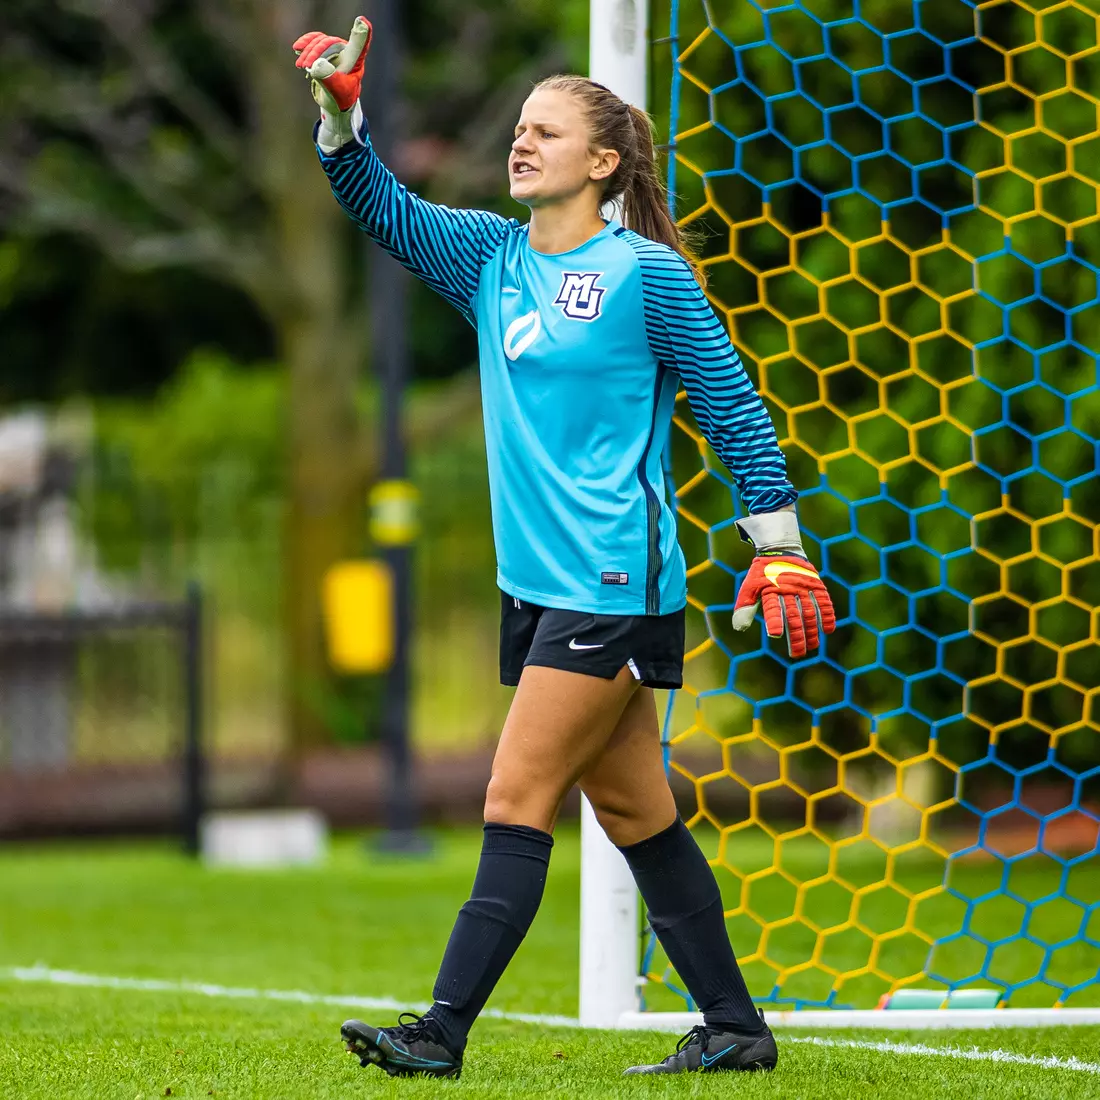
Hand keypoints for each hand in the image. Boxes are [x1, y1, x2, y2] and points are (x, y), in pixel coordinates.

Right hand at [293, 17, 372, 147]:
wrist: (335, 103)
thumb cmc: (341, 99)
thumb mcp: (336, 92)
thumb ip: (328, 79)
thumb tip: (316, 65)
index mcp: (355, 63)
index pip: (359, 47)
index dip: (361, 35)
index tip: (362, 22)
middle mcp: (347, 52)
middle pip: (330, 43)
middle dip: (315, 53)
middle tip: (305, 67)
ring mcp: (336, 50)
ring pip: (320, 42)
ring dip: (308, 52)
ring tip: (300, 66)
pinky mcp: (325, 50)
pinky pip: (314, 40)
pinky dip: (305, 43)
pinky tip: (297, 48)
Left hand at [730, 507, 835, 658]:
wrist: (780, 549)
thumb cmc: (762, 573)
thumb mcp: (750, 587)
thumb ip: (745, 607)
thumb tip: (739, 628)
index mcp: (770, 589)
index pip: (772, 608)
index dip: (774, 621)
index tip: (775, 635)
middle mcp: (788, 588)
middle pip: (793, 615)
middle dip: (796, 636)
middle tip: (797, 654)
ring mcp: (803, 586)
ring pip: (809, 611)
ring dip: (812, 630)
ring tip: (812, 647)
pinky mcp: (815, 584)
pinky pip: (823, 601)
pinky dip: (827, 615)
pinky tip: (828, 630)